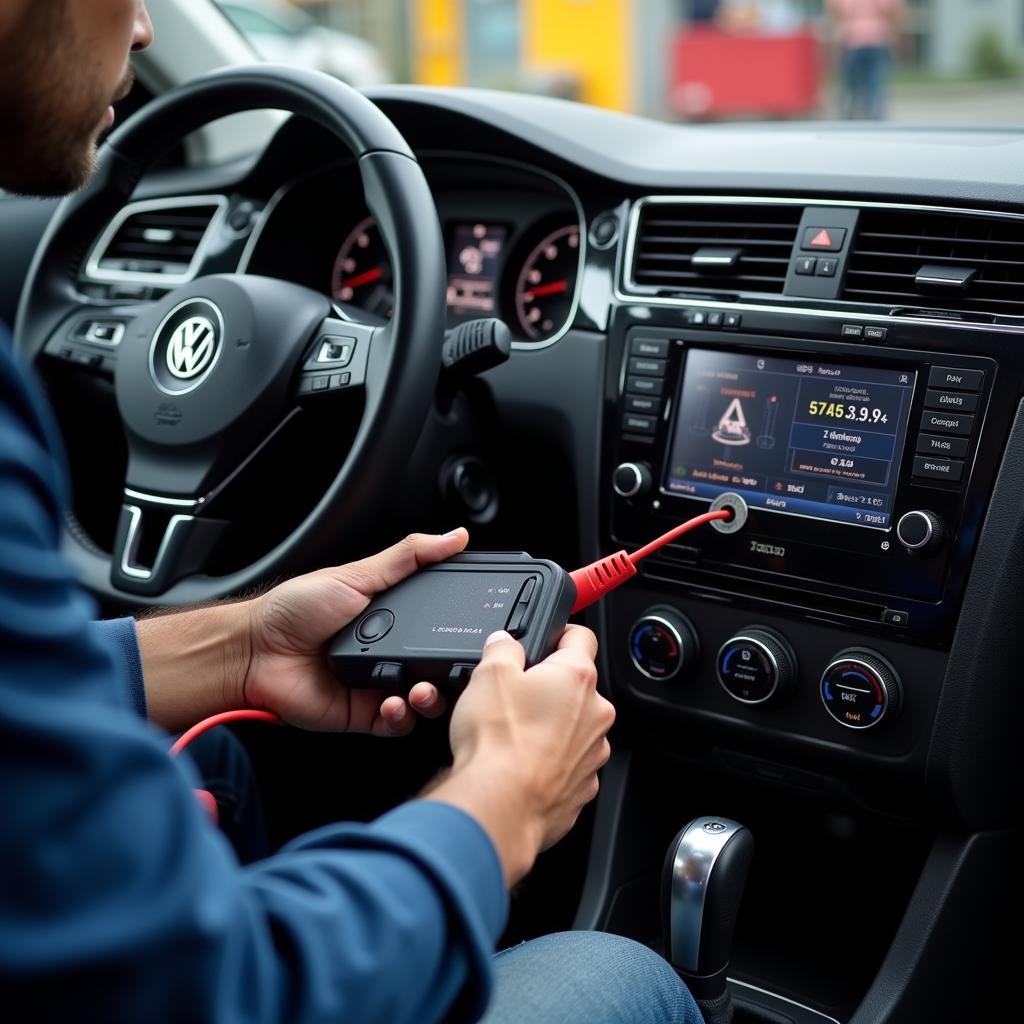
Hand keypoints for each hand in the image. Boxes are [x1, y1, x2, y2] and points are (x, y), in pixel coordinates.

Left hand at [138, 530, 468, 733]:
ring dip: (431, 698)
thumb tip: (454, 536)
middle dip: (453, 673)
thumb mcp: (358, 574)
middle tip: (456, 669)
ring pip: (423, 700)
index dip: (460, 633)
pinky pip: (396, 725)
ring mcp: (378, 685)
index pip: (440, 627)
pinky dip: (402, 717)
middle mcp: (390, 653)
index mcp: (394, 619)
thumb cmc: (294, 609)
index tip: (479, 632)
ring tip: (422, 690)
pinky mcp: (363, 715)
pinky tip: (395, 703)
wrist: (254, 650)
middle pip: (438, 668)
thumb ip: (409, 557)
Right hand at [425, 625, 613, 884]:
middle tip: (515, 696)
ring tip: (514, 736)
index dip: (561, 634)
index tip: (548, 640)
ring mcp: (592, 754)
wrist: (499, 806)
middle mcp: (595, 714)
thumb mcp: (488, 673)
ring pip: (574, 728)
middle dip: (548, 688)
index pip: (582, 637)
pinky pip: (568, 766)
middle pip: (576, 687)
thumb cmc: (498, 742)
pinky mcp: (582, 788)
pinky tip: (521, 766)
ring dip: (551, 728)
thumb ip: (502, 648)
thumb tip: (504, 642)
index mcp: (577, 677)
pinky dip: (549, 764)